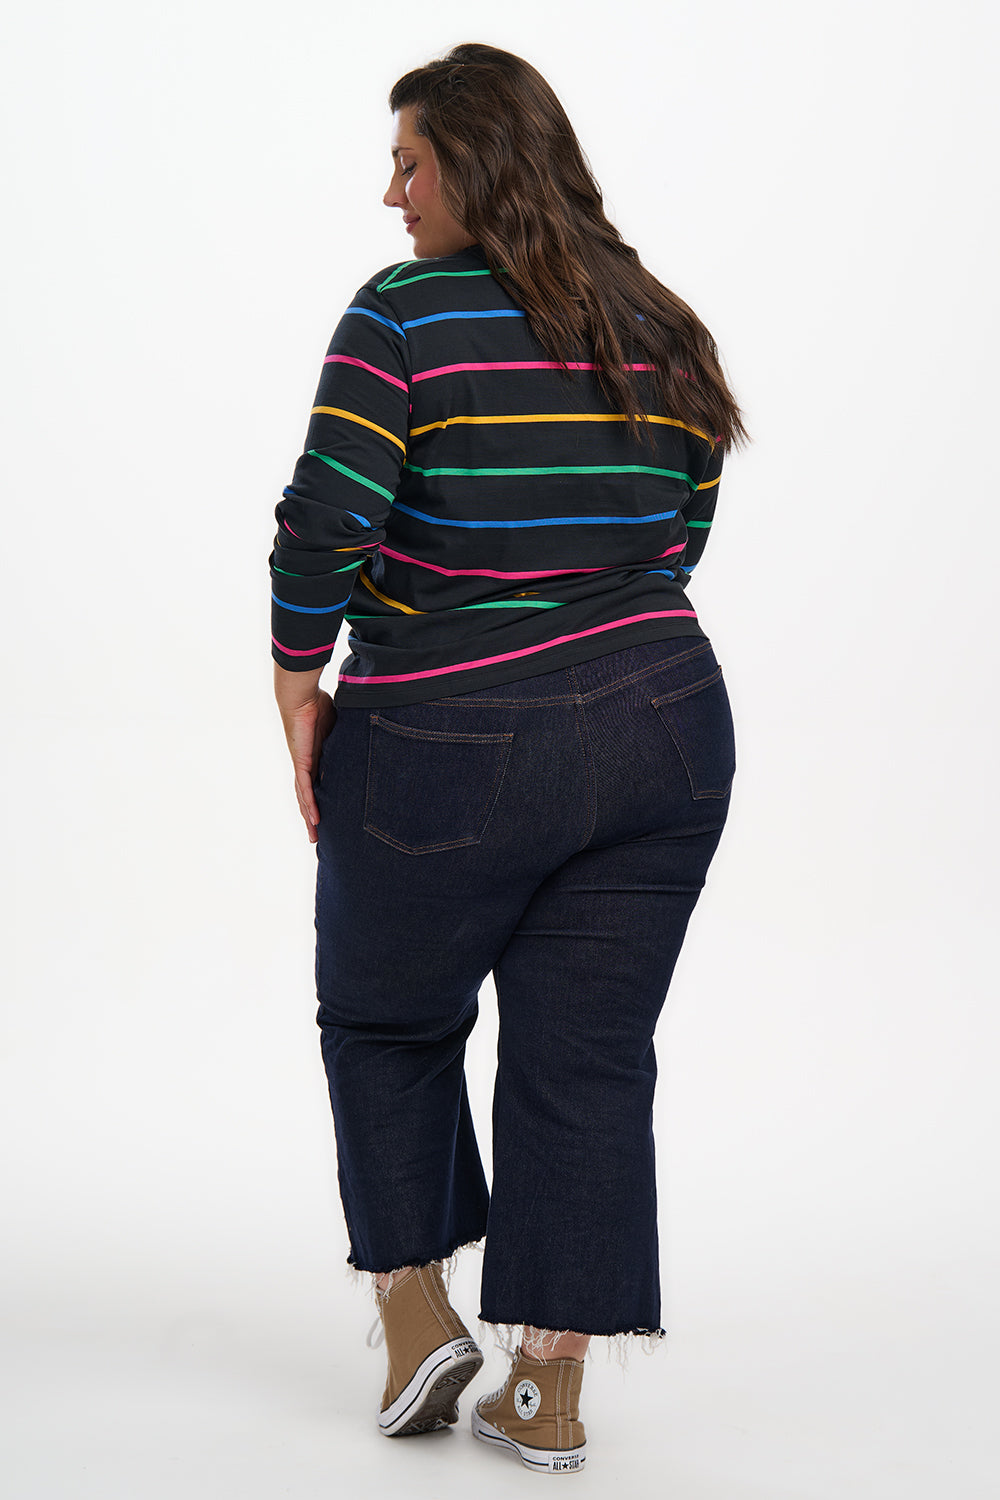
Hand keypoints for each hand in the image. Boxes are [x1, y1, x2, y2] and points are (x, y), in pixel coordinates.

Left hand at [273, 664, 336, 842]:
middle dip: (311, 816)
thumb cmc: (318, 704)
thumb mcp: (340, 725)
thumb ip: (350, 735)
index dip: (319, 801)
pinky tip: (313, 818)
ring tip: (314, 834)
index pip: (317, 785)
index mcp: (315, 758)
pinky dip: (310, 804)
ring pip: (305, 797)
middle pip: (307, 797)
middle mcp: (306, 765)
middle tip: (315, 836)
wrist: (301, 696)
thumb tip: (370, 731)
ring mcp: (302, 765)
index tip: (325, 815)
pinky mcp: (302, 762)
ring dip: (309, 817)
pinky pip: (306, 788)